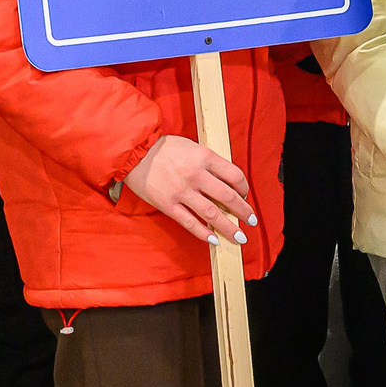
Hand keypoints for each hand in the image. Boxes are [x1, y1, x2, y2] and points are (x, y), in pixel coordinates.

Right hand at [125, 134, 257, 246]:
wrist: (134, 152)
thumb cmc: (164, 148)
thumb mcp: (192, 147)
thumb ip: (209, 162)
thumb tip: (227, 181)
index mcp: (204, 157)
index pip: (234, 175)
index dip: (244, 188)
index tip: (245, 195)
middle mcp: (196, 175)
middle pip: (228, 197)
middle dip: (243, 211)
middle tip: (251, 221)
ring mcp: (182, 191)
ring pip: (212, 214)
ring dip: (229, 227)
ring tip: (239, 237)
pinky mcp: (168, 204)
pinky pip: (190, 222)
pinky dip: (204, 232)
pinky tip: (214, 239)